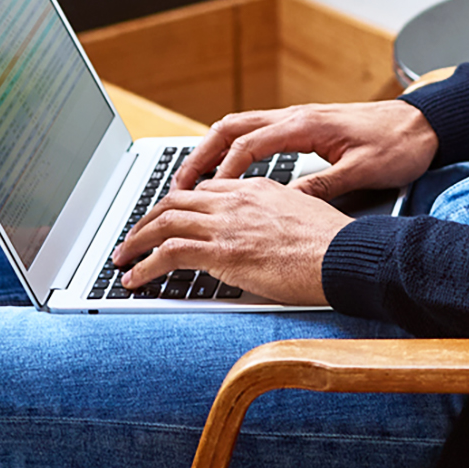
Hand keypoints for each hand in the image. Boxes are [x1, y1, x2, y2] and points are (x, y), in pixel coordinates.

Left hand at [110, 176, 350, 304]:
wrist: (346, 255)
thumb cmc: (336, 244)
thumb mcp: (304, 215)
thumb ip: (277, 217)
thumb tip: (267, 234)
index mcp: (256, 188)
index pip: (205, 190)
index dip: (179, 205)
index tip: (167, 219)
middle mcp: (236, 200)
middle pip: (175, 200)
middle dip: (146, 219)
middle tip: (132, 236)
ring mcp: (227, 224)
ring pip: (163, 223)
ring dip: (135, 241)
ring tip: (121, 259)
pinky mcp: (222, 251)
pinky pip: (168, 254)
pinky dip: (144, 266)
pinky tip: (134, 279)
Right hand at [175, 99, 438, 200]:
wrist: (425, 124)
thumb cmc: (399, 145)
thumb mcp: (362, 172)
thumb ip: (322, 187)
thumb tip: (284, 205)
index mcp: (305, 125)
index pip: (248, 146)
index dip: (221, 173)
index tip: (202, 199)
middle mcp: (295, 116)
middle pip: (230, 129)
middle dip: (199, 156)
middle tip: (176, 187)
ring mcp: (297, 118)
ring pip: (239, 127)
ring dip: (212, 151)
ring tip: (190, 181)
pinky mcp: (304, 126)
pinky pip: (256, 132)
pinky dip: (233, 149)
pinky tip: (226, 171)